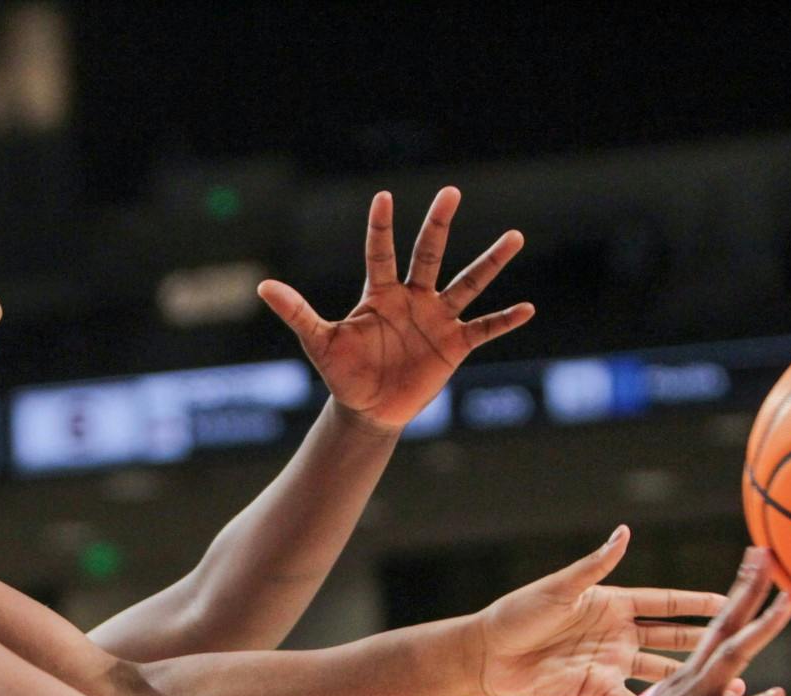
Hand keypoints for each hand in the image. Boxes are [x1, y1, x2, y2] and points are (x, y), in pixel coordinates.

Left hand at [258, 187, 532, 433]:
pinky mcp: (454, 345)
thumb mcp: (320, 342)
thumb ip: (297, 313)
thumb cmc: (343, 373)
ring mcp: (437, 319)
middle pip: (428, 253)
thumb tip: (263, 287)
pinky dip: (504, 320)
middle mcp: (412, 298)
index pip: (380, 253)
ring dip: (491, 262)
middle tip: (451, 191)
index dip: (380, 228)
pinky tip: (527, 308)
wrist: (367, 409)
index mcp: (380, 294)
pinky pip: (484, 329)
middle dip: (438, 224)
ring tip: (515, 237)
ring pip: (467, 283)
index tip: (383, 198)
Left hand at [471, 526, 728, 695]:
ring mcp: (609, 661)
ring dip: (686, 677)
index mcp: (612, 603)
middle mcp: (617, 632)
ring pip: (658, 670)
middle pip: (671, 637)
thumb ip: (595, 566)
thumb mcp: (560, 589)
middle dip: (706, 641)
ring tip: (723, 686)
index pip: (666, 602)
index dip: (698, 602)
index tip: (734, 598)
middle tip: (746, 644)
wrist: (488, 655)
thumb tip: (624, 533)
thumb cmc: (518, 613)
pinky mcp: (594, 687)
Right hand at [642, 547, 790, 695]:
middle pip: (725, 627)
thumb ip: (713, 695)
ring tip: (788, 603)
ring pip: (731, 658)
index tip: (760, 560)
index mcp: (687, 670)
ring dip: (761, 630)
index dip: (741, 590)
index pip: (720, 622)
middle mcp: (691, 676)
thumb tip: (740, 689)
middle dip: (750, 591)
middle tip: (771, 558)